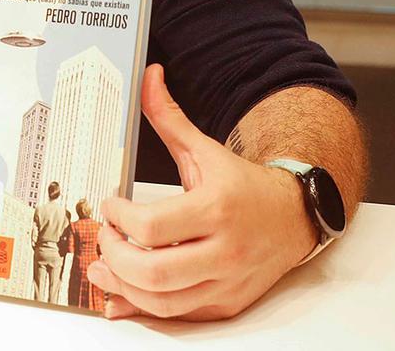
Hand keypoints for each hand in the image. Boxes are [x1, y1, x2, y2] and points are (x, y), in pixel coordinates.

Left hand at [88, 65, 315, 320]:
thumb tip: (147, 76)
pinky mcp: (225, 304)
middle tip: (103, 238)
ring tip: (102, 267)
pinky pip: (177, 317)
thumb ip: (170, 117)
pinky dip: (141, 310)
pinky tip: (119, 296)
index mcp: (217, 207)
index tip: (109, 204)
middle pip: (155, 271)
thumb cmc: (242, 184)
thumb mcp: (205, 149)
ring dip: (122, 287)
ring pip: (163, 302)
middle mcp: (224, 249)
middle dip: (116, 257)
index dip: (120, 218)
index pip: (154, 225)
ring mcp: (226, 281)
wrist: (293, 216)